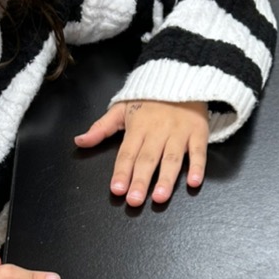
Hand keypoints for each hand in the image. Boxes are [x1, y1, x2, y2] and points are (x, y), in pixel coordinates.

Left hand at [76, 95, 212, 208]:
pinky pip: (198, 151)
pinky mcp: (197, 133)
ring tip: (159, 197)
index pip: (127, 153)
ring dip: (166, 179)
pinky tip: (194, 182)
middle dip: (141, 181)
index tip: (117, 189)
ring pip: (172, 158)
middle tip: (134, 201)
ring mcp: (178, 133)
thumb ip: (101, 127)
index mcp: (137, 128)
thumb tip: (79, 141)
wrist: (179, 77)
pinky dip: (197, 166)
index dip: (122, 171)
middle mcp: (157, 132)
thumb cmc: (148, 100)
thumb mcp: (121, 108)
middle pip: (148, 159)